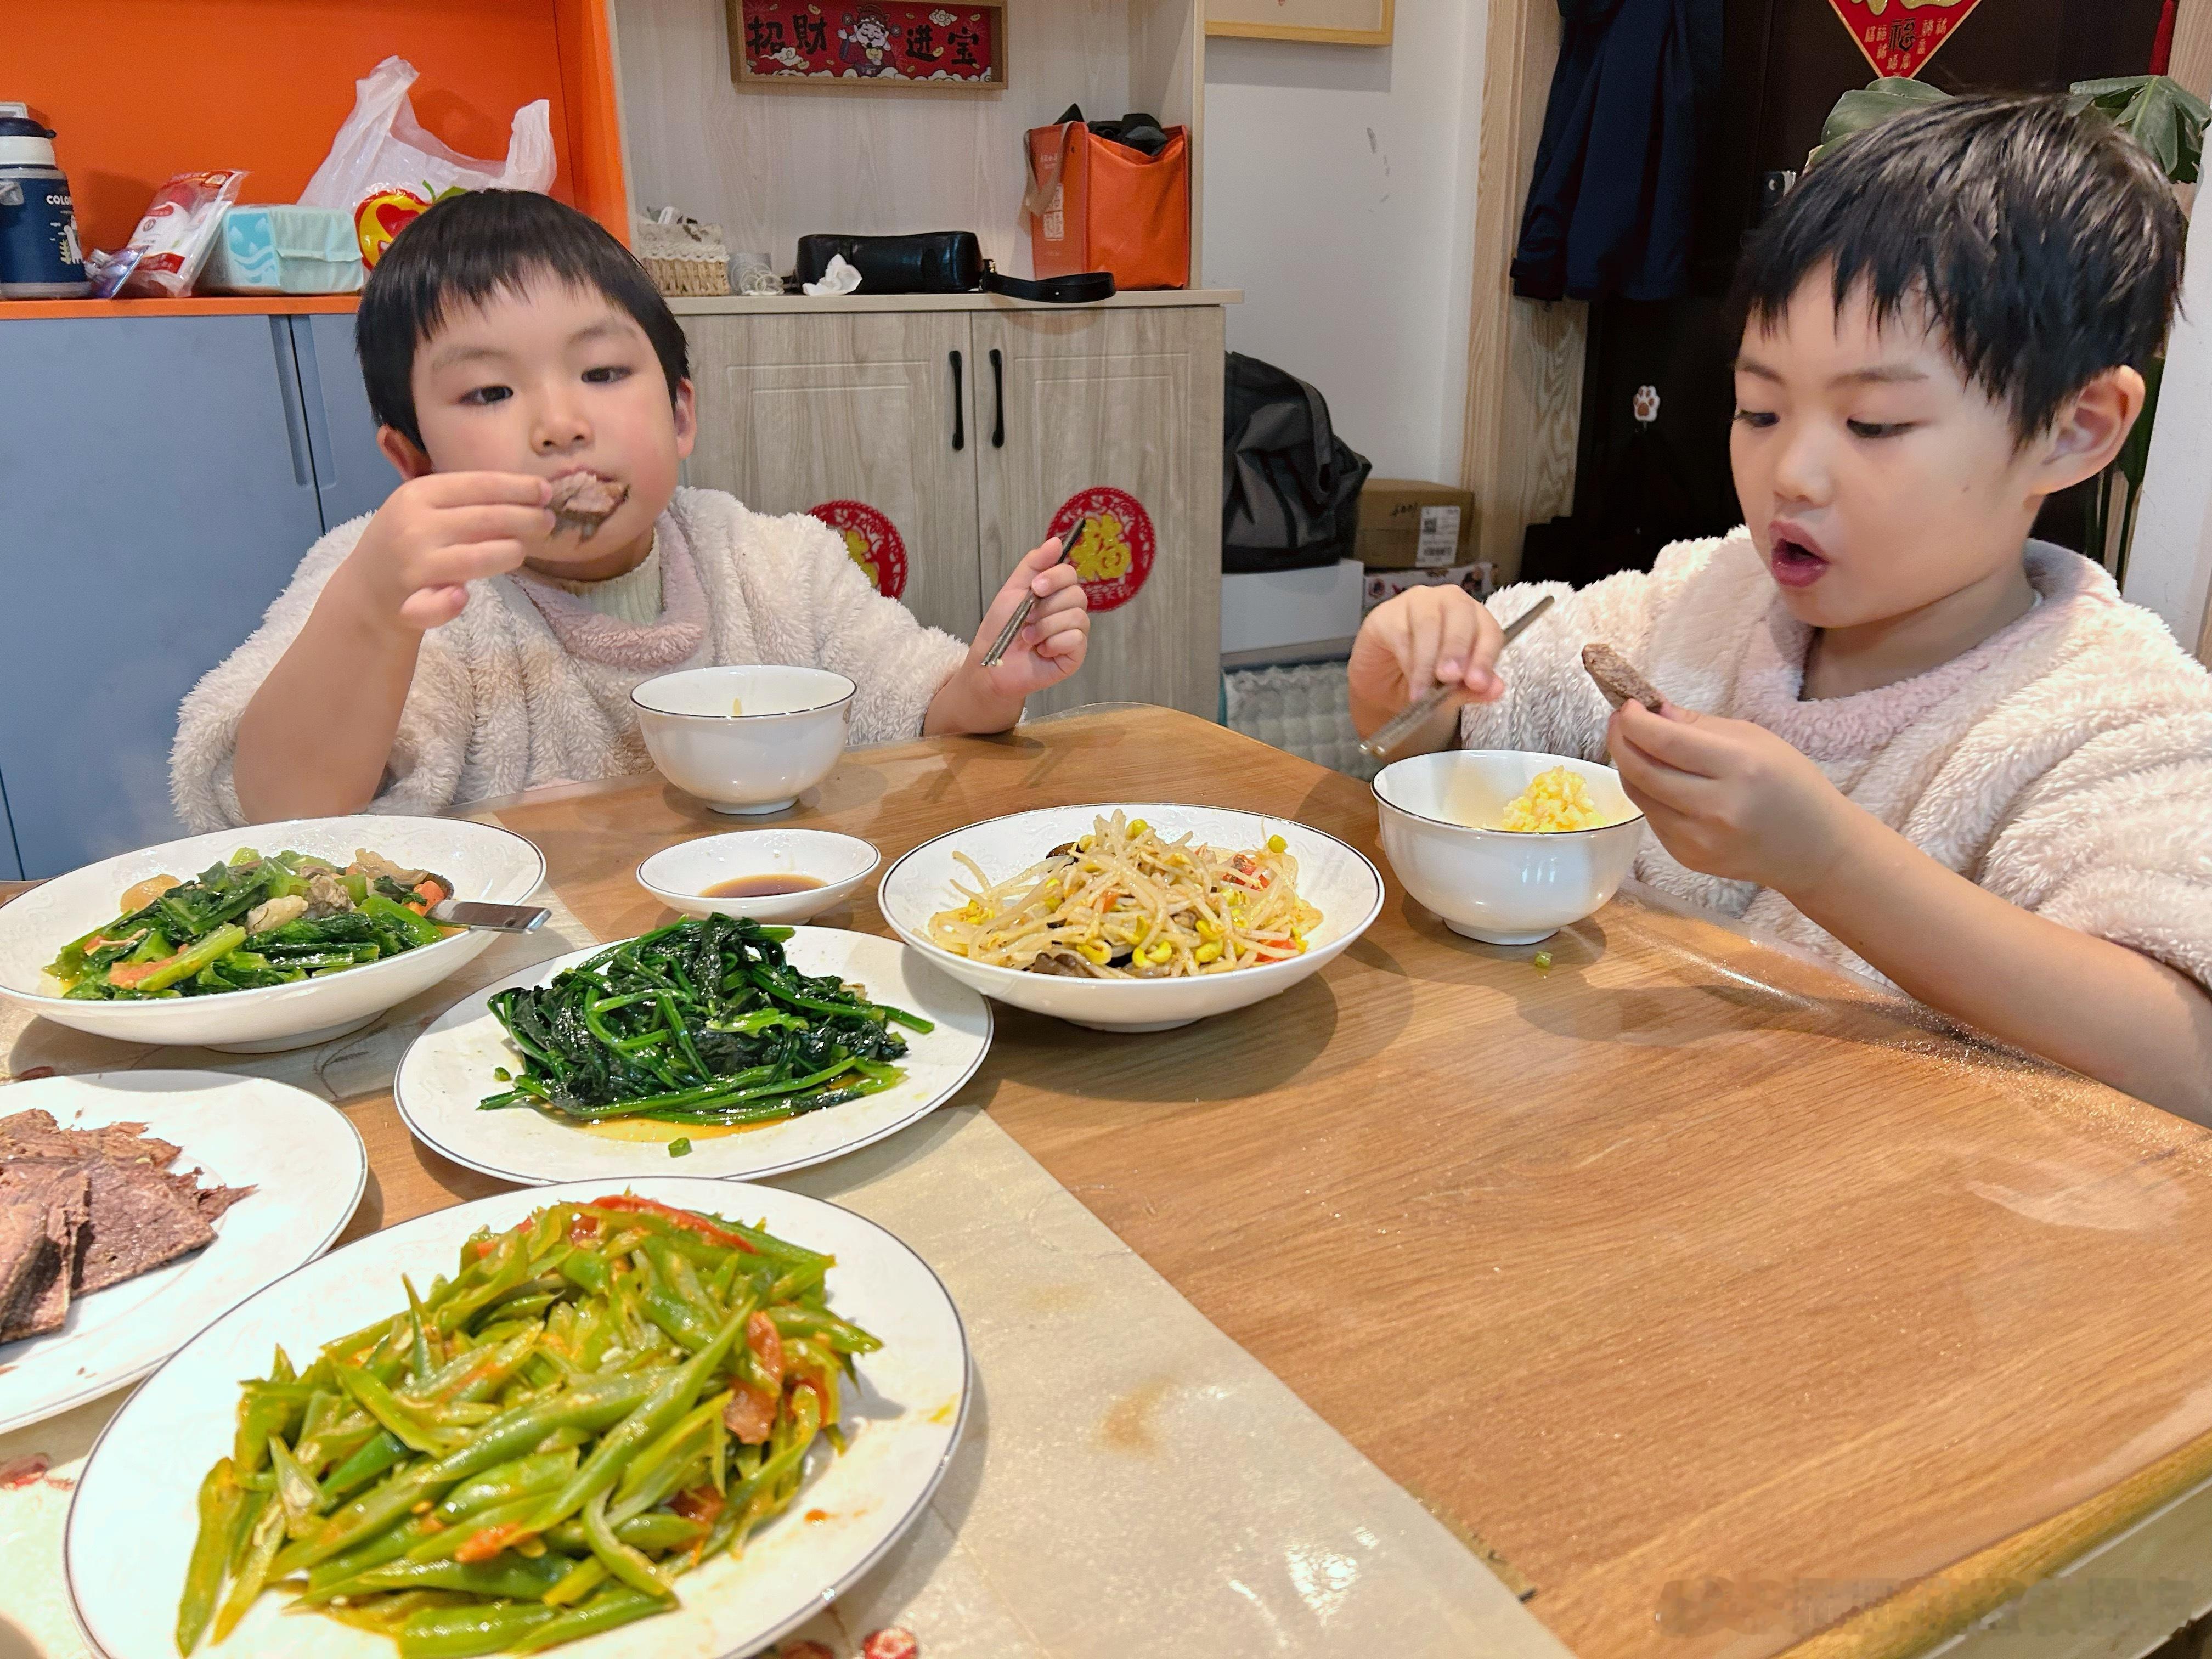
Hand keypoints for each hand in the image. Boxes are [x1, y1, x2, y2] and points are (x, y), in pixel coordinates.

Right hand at [331, 472, 552, 632]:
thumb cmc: (409, 542)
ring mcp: (414, 565)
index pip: (480, 485)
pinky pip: (439, 603)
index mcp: (419, 494)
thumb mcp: (426, 508)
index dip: (518, 488)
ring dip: (510, 553)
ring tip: (522, 550)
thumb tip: (533, 492)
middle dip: (526, 519)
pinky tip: (462, 596)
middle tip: (548, 522)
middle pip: (487, 519)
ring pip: (477, 558)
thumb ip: (468, 500)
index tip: (546, 492)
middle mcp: (416, 525)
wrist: (365, 590)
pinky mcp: (410, 603)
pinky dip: (452, 602)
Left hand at [965, 536, 1090, 696]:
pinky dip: (1054, 644)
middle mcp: (1068, 611)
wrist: (991, 664)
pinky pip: (1076, 639)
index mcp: (1055, 593)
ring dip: (1045, 627)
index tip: (1035, 587)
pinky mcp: (1075, 655)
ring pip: (1076, 617)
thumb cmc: (1001, 629)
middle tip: (1027, 619)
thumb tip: (1056, 540)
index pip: (1070, 574)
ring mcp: (1074, 633)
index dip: (1055, 578)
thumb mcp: (1013, 589)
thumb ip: (1034, 563)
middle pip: (1076, 594)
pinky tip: (1041, 651)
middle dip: (1046, 607)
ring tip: (1029, 638)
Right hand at [1347, 584, 1503, 738]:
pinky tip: (1411, 682)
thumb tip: (1495, 689)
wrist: (1381, 686)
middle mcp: (1447, 601)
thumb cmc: (1424, 679)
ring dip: (1428, 661)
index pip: (1488, 628)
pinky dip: (1407, 662)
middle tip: (1449, 678)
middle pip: (1459, 611)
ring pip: (1427, 622)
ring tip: (1425, 692)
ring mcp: (1416, 602)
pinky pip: (1400, 632)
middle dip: (1457, 648)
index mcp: (1473, 618)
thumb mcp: (1451, 692)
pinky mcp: (1386, 614)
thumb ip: (1472, 689)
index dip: (1485, 656)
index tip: (1478, 684)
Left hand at [1606, 700, 1858, 892]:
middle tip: (1620, 721)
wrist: (1814, 849)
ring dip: (1629, 766)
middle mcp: (1715, 807)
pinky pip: (1652, 817)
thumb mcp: (1754, 739)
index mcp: (1738, 767)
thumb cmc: (1790, 783)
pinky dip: (1648, 793)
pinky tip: (1660, 780)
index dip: (1634, 721)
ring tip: (1635, 746)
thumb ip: (1697, 725)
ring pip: (1640, 795)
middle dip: (1620, 740)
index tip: (1626, 706)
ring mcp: (1698, 838)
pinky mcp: (1688, 858)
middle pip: (1642, 770)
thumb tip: (1651, 710)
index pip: (1664, 741)